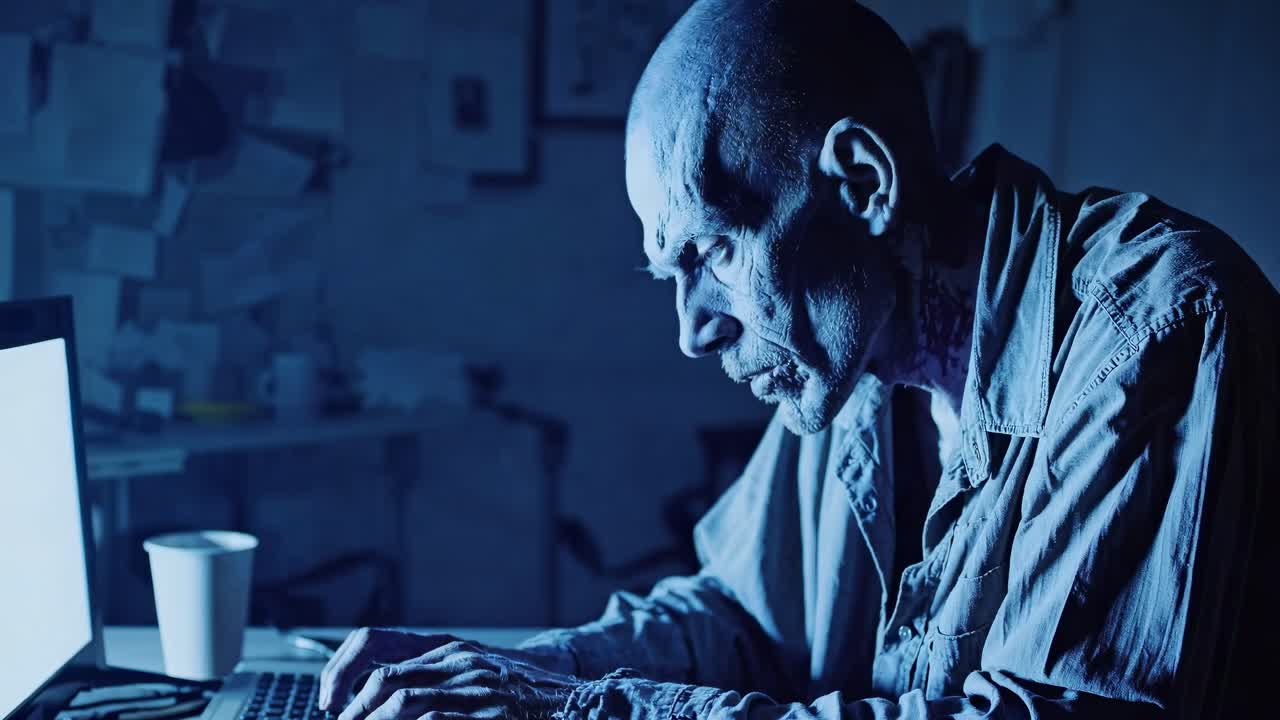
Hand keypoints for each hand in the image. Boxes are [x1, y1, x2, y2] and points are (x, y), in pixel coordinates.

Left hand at [334, 639, 580, 719]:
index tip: (334, 709)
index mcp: (452, 651)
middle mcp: (459, 662)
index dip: (348, 684)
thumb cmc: (527, 699)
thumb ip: (441, 685)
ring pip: (402, 702)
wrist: (577, 702)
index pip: (381, 655)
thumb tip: (390, 703)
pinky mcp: (488, 712)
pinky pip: (433, 719)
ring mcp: (474, 687)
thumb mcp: (479, 680)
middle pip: (384, 679)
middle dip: (355, 712)